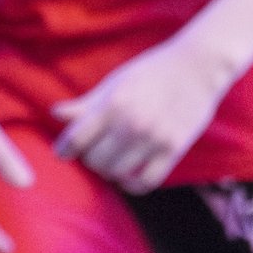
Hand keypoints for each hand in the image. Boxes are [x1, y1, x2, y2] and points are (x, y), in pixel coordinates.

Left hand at [50, 36, 235, 193]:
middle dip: (90, 158)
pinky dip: (132, 184)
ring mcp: (154, 139)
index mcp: (113, 104)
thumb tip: (55, 114)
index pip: (75, 139)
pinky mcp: (173, 150)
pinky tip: (129, 175)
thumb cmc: (151, 73)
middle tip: (95, 151)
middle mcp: (131, 123)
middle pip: (95, 160)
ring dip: (110, 170)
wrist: (197, 68)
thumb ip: (86, 104)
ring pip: (117, 173)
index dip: (64, 149)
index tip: (64, 152)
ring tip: (112, 160)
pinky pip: (145, 182)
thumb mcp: (115, 83)